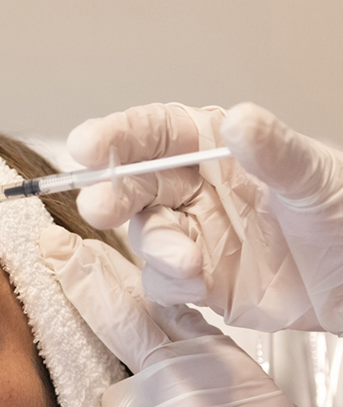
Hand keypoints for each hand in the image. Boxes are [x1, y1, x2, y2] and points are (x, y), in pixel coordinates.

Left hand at [40, 223, 342, 406]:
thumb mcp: (245, 389)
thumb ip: (197, 354)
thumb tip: (163, 326)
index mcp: (207, 358)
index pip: (145, 301)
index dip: (100, 273)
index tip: (69, 249)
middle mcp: (171, 381)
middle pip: (111, 326)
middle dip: (79, 284)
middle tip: (51, 253)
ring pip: (110, 402)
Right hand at [68, 102, 342, 333]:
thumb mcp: (318, 179)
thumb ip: (275, 152)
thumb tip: (236, 122)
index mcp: (219, 149)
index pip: (157, 133)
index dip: (118, 136)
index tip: (88, 145)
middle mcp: (197, 190)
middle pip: (135, 185)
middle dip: (113, 195)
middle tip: (101, 207)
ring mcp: (194, 236)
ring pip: (145, 237)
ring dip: (155, 249)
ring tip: (187, 262)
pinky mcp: (198, 280)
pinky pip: (163, 281)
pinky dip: (172, 284)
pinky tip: (199, 284)